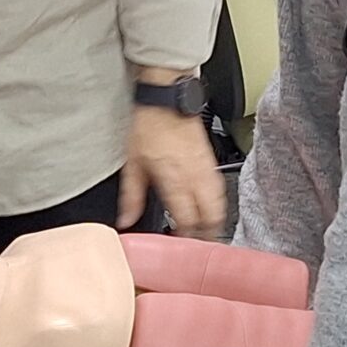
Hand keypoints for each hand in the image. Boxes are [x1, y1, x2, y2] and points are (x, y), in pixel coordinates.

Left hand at [121, 103, 225, 237]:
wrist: (167, 100)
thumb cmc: (149, 127)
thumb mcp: (132, 164)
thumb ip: (131, 197)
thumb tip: (126, 220)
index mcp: (175, 180)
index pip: (188, 219)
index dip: (185, 237)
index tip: (179, 246)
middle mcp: (195, 177)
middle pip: (212, 216)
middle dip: (206, 233)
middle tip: (195, 243)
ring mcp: (206, 169)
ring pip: (220, 204)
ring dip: (214, 219)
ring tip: (203, 230)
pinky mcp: (212, 161)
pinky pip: (220, 189)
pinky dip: (217, 203)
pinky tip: (208, 207)